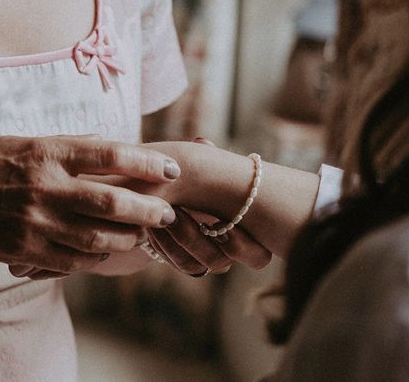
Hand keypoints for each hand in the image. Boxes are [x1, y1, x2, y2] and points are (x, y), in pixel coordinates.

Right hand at [0, 135, 179, 274]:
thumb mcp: (20, 140)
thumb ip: (65, 144)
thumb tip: (104, 141)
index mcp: (46, 151)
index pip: (109, 155)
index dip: (146, 163)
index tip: (170, 169)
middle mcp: (45, 187)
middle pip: (111, 202)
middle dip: (148, 209)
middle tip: (168, 211)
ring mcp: (35, 222)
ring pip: (97, 237)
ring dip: (128, 238)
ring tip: (145, 235)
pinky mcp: (24, 249)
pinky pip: (72, 260)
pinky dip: (96, 258)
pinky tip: (108, 253)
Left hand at [146, 138, 271, 273]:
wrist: (182, 193)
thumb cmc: (207, 177)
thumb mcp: (209, 165)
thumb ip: (210, 156)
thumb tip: (202, 143)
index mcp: (247, 232)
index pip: (257, 257)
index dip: (240, 246)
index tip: (219, 222)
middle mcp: (228, 252)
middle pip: (219, 263)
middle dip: (194, 239)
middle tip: (175, 216)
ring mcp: (204, 259)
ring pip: (193, 265)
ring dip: (173, 240)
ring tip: (159, 215)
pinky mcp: (183, 260)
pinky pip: (174, 262)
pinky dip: (162, 244)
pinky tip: (151, 223)